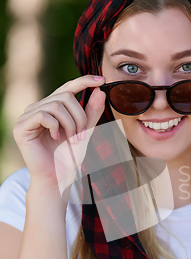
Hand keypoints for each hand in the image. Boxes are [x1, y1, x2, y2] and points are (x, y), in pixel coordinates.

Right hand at [13, 75, 105, 192]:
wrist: (58, 178)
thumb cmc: (68, 156)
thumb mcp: (85, 131)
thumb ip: (91, 112)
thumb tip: (100, 90)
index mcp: (50, 107)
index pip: (67, 87)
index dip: (84, 81)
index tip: (101, 79)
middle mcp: (37, 108)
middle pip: (65, 96)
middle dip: (79, 116)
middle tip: (82, 135)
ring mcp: (27, 117)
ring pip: (56, 105)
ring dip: (70, 123)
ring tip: (71, 139)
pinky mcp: (21, 127)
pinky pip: (43, 115)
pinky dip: (55, 126)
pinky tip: (55, 138)